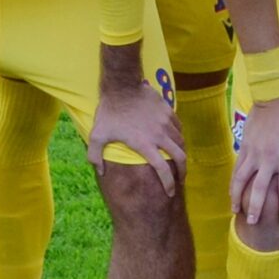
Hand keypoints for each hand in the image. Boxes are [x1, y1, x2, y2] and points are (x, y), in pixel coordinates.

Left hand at [91, 73, 184, 193]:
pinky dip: (179, 137)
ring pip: (181, 142)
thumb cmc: (108, 112)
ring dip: (181, 154)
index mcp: (144, 145)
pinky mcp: (168, 112)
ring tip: (178, 160)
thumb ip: (95, 156)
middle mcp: (159, 135)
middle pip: (180, 158)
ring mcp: (166, 122)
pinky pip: (179, 128)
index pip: (163, 170)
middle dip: (183, 172)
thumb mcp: (96, 136)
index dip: (169, 184)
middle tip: (180, 180)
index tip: (170, 192)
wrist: (121, 86)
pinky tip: (175, 140)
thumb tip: (100, 172)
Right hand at [231, 90, 278, 223]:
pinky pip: (237, 169)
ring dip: (238, 198)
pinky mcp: (244, 148)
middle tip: (254, 222)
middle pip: (260, 190)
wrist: (275, 99)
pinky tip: (232, 193)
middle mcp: (269, 159)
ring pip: (242, 181)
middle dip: (257, 208)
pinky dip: (233, 183)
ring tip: (236, 212)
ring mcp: (254, 154)